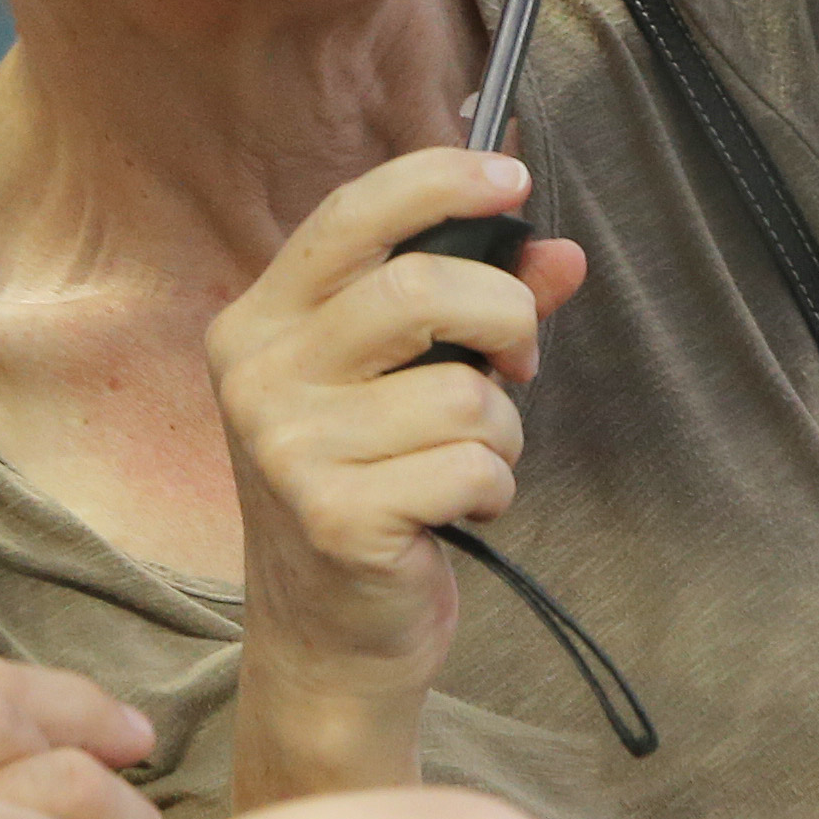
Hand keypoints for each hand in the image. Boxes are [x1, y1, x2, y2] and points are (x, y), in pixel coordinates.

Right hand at [211, 148, 586, 799]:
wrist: (327, 642)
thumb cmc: (370, 493)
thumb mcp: (408, 386)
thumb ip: (477, 310)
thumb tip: (560, 253)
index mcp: (261, 322)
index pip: (352, 214)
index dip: (439, 180)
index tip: (513, 176)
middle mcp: (258, 375)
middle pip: (420, 289)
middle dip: (506, 318)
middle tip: (519, 364)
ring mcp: (287, 448)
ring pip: (463, 391)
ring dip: (501, 432)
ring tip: (467, 466)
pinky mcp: (333, 516)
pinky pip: (471, 466)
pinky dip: (492, 490)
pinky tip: (454, 515)